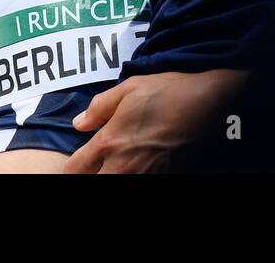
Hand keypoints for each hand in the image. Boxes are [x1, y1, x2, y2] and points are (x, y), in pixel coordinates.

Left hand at [64, 69, 247, 173]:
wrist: (204, 101)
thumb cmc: (165, 91)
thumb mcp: (127, 89)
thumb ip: (98, 108)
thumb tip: (79, 123)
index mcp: (108, 142)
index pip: (74, 170)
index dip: (69, 169)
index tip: (74, 163)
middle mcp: (122, 165)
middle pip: (92, 183)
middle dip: (88, 176)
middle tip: (92, 166)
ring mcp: (143, 175)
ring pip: (114, 186)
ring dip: (109, 176)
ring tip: (111, 166)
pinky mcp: (162, 176)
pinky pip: (138, 183)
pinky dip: (129, 176)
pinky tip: (131, 167)